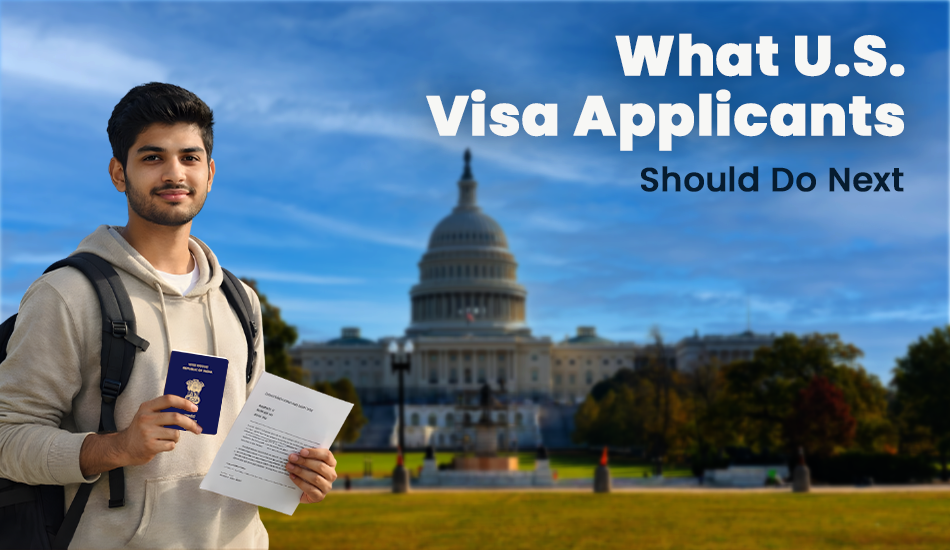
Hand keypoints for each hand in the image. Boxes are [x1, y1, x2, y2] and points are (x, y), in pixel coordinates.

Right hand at [80, 394, 201, 476]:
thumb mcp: (147, 415)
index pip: (168, 399)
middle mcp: (146, 418)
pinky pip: (171, 445)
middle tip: (198, 428)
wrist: (123, 448)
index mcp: (146, 407)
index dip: (184, 402)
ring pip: (175, 433)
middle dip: (190, 423)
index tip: (195, 408)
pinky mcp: (150, 446)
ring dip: (176, 437)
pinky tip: (162, 445)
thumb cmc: (141, 431)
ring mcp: (147, 433)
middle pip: (176, 417)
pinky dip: (170, 445)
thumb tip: (190, 411)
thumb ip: (163, 411)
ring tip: (168, 438)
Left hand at [285, 448, 337, 502]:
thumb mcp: (308, 463)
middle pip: (320, 466)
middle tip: (292, 458)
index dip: (314, 452)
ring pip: (315, 478)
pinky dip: (300, 482)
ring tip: (289, 467)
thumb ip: (306, 456)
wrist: (301, 491)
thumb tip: (296, 451)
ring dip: (300, 471)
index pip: (327, 455)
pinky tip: (292, 476)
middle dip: (304, 461)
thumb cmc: (305, 471)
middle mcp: (332, 475)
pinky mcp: (320, 496)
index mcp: (331, 463)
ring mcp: (327, 487)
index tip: (302, 451)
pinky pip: (310, 489)